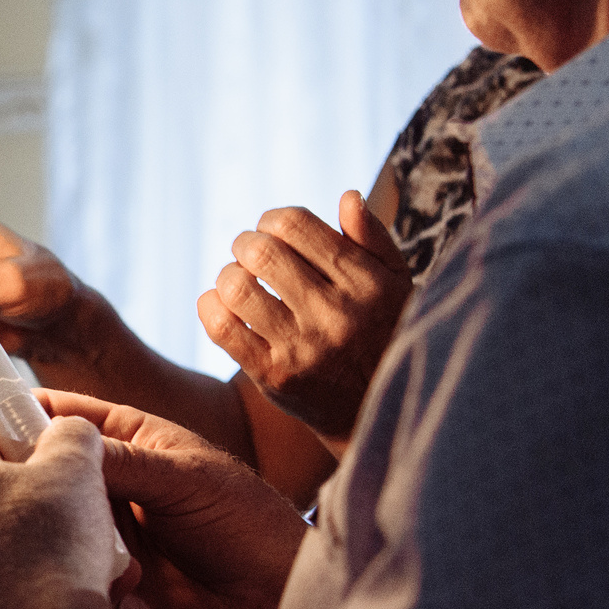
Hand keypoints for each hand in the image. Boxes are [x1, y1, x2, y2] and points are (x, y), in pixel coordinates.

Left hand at [0, 418, 126, 608]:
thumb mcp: (75, 464)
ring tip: (59, 551)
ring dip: (11, 542)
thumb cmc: (52, 549)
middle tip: (55, 508)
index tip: (40, 466)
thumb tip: (69, 431)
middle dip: (10, 499)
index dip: (9, 451)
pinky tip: (45, 588)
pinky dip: (7, 583)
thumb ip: (69, 432)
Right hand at [38, 391, 307, 608]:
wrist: (272, 603)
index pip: (65, 414)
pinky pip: (56, 568)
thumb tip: (62, 447)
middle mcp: (106, 485)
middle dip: (16, 468)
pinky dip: (47, 567)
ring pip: (43, 518)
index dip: (25, 409)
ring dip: (30, 520)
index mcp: (130, 442)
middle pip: (42, 466)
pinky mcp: (94, 579)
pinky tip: (41, 566)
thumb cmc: (249, 524)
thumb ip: (125, 462)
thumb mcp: (188, 479)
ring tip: (17, 521)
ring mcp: (97, 532)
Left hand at [197, 192, 410, 444]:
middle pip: (261, 252)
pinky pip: (223, 329)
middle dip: (245, 244)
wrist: (378, 411)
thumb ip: (374, 238)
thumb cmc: (386, 332)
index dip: (272, 219)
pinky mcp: (275, 377)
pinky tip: (223, 306)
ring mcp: (303, 348)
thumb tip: (348, 196)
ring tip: (239, 281)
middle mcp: (335, 313)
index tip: (273, 231)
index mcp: (365, 281)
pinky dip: (211, 307)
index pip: (294, 224)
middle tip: (249, 254)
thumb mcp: (397, 283)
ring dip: (227, 276)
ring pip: (236, 287)